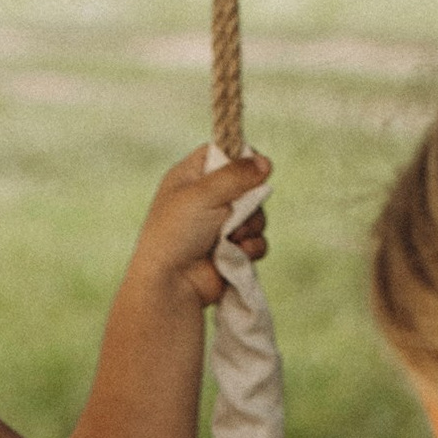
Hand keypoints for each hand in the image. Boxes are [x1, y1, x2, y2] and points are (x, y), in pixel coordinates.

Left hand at [130, 144, 269, 314]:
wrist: (171, 285)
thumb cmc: (177, 234)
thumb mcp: (204, 195)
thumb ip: (236, 175)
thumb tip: (266, 162)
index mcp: (190, 177)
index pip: (222, 153)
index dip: (241, 157)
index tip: (256, 166)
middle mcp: (205, 199)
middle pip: (247, 185)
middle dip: (250, 200)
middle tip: (237, 212)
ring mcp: (219, 226)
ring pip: (255, 214)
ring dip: (251, 226)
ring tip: (233, 238)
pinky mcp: (231, 250)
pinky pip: (256, 240)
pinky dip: (252, 247)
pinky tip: (239, 253)